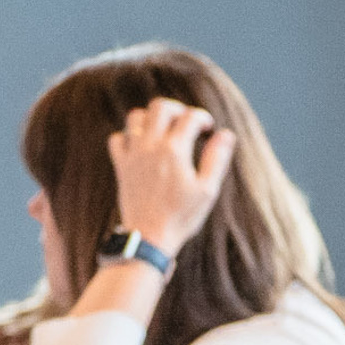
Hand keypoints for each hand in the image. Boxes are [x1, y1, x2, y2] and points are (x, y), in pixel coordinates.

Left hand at [106, 97, 235, 257]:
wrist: (149, 237)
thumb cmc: (181, 216)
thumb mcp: (207, 190)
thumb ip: (216, 159)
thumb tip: (226, 135)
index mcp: (174, 149)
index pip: (190, 117)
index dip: (202, 118)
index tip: (209, 129)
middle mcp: (151, 145)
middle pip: (160, 107)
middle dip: (176, 109)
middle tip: (186, 121)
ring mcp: (133, 153)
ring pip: (136, 117)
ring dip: (151, 118)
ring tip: (163, 130)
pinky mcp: (121, 165)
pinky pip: (118, 138)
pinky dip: (128, 136)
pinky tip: (140, 145)